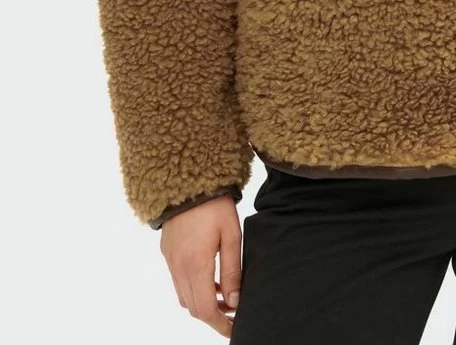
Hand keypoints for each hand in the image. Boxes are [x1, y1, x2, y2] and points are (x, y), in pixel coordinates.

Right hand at [159, 194, 241, 337]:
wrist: (188, 178)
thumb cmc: (215, 205)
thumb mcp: (232, 235)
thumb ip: (232, 271)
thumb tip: (234, 301)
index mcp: (195, 264)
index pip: (205, 309)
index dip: (220, 324)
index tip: (234, 329)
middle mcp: (178, 267)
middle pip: (193, 307)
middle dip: (213, 316)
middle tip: (233, 313)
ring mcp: (170, 260)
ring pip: (184, 296)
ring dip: (202, 303)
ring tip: (225, 296)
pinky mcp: (167, 252)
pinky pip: (178, 281)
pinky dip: (193, 288)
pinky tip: (209, 278)